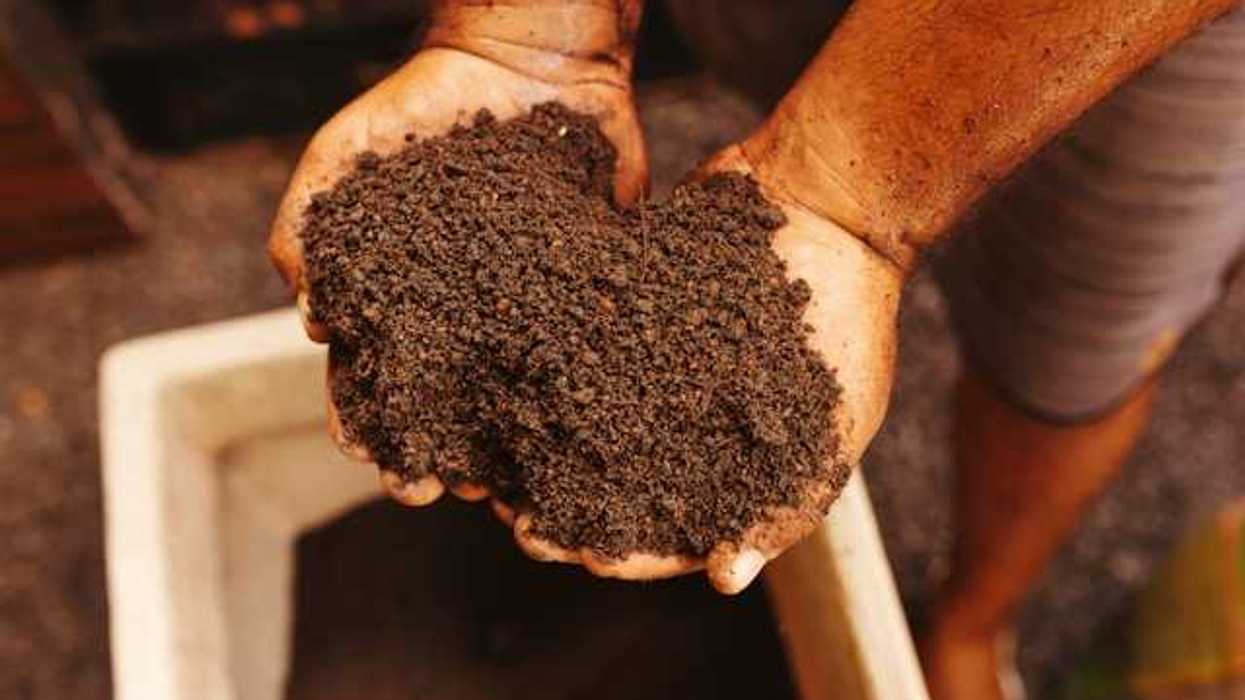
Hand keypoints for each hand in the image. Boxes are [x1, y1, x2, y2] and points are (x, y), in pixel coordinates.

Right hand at [267, 6, 648, 541]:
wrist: (522, 61)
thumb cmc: (419, 107)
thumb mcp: (346, 156)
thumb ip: (308, 223)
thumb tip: (309, 317)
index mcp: (398, 297)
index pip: (369, 379)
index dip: (363, 423)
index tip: (368, 457)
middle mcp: (458, 317)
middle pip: (438, 406)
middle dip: (428, 455)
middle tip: (431, 491)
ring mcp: (521, 310)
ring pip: (508, 398)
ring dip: (496, 447)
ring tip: (498, 485)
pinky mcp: (582, 293)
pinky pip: (577, 359)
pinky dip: (571, 401)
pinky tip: (567, 438)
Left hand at [500, 135, 905, 593]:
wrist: (828, 205)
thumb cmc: (848, 318)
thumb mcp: (836, 420)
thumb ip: (787, 502)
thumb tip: (728, 580)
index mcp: (733, 464)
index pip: (674, 534)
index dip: (631, 554)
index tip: (592, 562)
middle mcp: (685, 424)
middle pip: (614, 489)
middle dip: (568, 513)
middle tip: (523, 527)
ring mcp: (652, 370)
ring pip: (580, 428)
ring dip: (539, 457)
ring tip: (496, 478)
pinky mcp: (624, 316)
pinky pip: (575, 358)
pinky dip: (543, 379)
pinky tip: (508, 391)